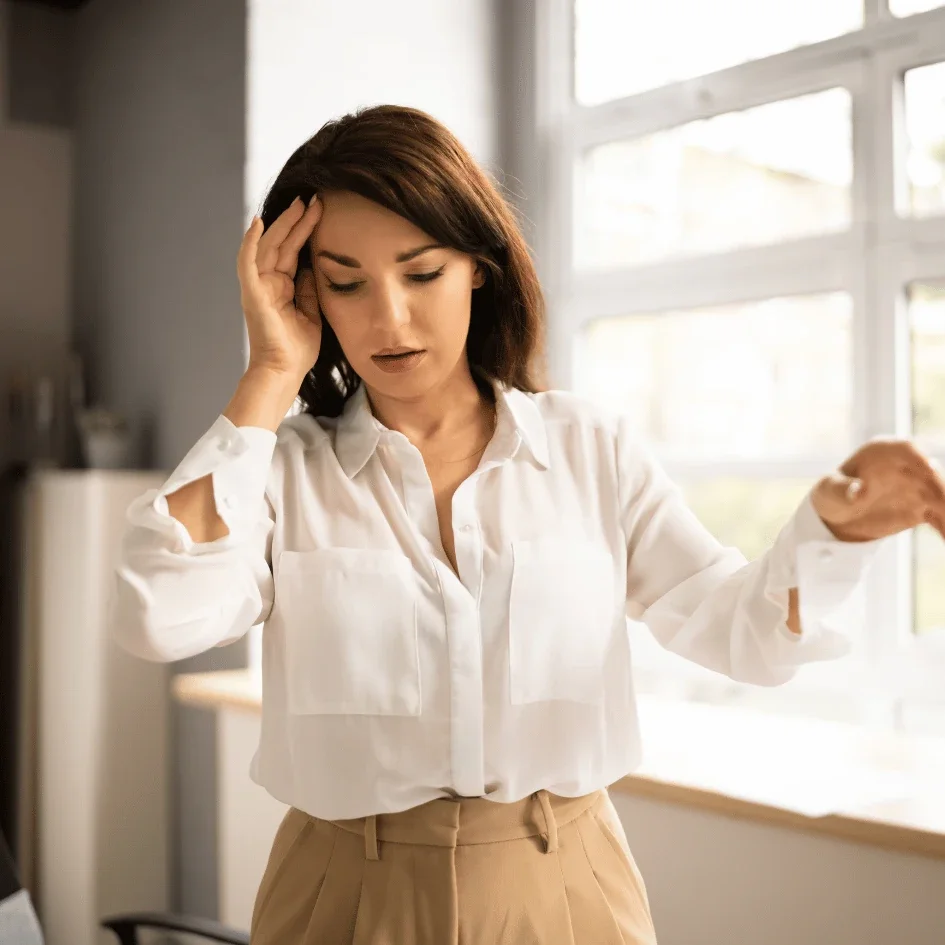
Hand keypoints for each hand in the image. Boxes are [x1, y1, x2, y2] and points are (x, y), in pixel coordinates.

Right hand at [237, 195, 323, 380]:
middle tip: (314, 199)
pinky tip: (258, 222)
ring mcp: (258, 286)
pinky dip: (251, 242)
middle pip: (283, 243)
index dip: (306, 230)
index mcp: (283, 287)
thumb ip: (310, 287)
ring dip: (283, 224)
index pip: (294, 251)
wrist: (285, 372)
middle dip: (298, 220)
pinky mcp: (252, 293)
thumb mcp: (312, 312)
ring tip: (300, 204)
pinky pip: (247, 263)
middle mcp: (268, 283)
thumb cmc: (298, 349)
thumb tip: (315, 264)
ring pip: (269, 247)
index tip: (321, 211)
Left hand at [811, 437, 944, 542]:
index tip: (930, 470)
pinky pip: (938, 516)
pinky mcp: (922, 507)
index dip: (919, 459)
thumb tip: (858, 493)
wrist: (838, 515)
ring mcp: (916, 486)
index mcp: (881, 452)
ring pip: (940, 496)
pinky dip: (943, 527)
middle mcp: (905, 466)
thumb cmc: (832, 493)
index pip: (905, 449)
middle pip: (930, 474)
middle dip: (941, 489)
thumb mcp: (829, 490)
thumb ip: (843, 489)